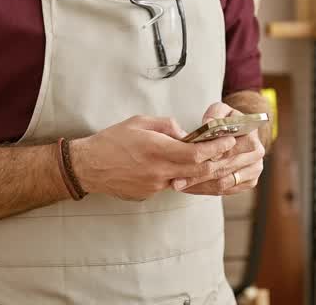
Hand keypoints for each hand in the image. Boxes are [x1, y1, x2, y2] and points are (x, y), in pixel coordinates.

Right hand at [71, 115, 237, 201]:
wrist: (88, 166)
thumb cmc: (112, 140)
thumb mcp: (140, 121)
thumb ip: (167, 126)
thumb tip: (186, 134)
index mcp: (157, 150)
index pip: (197, 153)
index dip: (216, 148)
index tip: (227, 140)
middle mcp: (159, 171)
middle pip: (198, 170)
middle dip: (216, 161)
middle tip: (225, 151)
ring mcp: (154, 186)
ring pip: (185, 179)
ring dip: (197, 169)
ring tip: (201, 157)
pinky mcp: (148, 194)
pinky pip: (169, 184)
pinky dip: (176, 175)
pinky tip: (170, 166)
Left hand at [180, 102, 265, 196]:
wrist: (240, 132)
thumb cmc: (226, 121)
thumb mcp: (220, 111)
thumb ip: (214, 114)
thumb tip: (208, 123)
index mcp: (251, 134)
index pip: (230, 148)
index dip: (212, 154)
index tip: (193, 160)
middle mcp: (257, 152)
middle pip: (225, 168)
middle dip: (199, 174)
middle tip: (178, 179)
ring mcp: (255, 169)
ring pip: (224, 182)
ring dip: (200, 185)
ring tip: (181, 185)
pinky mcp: (250, 181)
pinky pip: (226, 190)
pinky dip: (207, 190)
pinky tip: (191, 188)